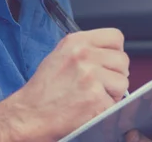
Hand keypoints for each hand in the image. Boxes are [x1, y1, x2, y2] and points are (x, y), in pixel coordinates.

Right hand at [7, 28, 129, 139]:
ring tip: (92, 96)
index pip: (116, 37)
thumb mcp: (61, 55)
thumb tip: (110, 53)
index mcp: (76, 42)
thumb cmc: (43, 89)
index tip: (109, 62)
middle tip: (98, 84)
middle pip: (123, 60)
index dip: (115, 51)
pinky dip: (105, 109)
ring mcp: (90, 77)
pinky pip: (115, 103)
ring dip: (112, 93)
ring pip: (122, 82)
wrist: (28, 115)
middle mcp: (84, 55)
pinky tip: (88, 108)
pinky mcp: (95, 99)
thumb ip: (86, 49)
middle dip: (115, 74)